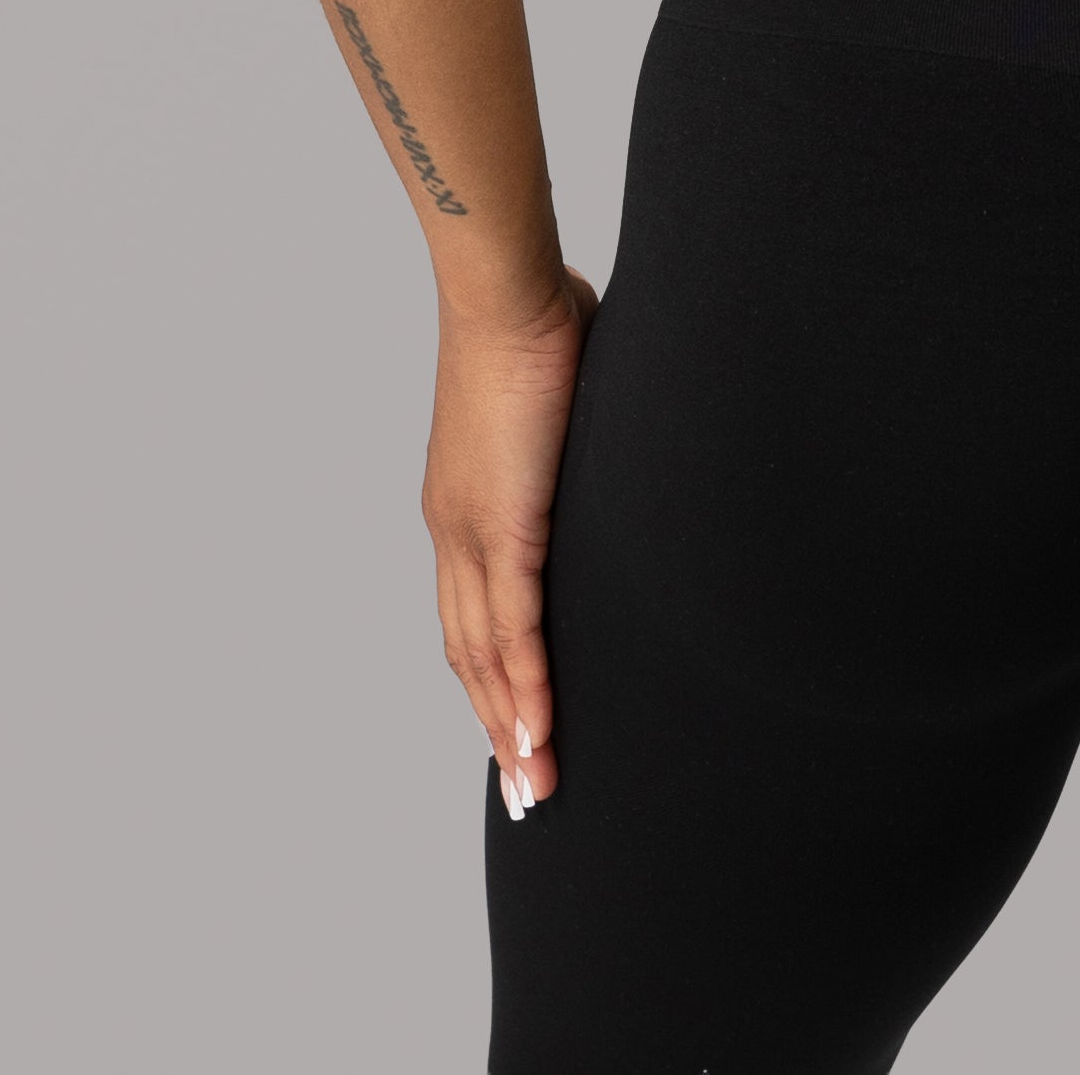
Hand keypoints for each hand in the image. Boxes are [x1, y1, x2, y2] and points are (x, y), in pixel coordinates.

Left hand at [424, 267, 597, 814]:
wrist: (510, 293)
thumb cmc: (543, 323)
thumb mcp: (566, 400)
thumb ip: (582, 432)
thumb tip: (625, 423)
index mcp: (463, 506)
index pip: (470, 614)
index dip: (488, 675)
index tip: (508, 727)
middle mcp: (454, 532)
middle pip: (468, 653)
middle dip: (495, 724)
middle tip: (524, 785)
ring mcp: (472, 534)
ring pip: (485, 656)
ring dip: (509, 725)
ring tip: (535, 780)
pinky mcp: (502, 526)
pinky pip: (513, 627)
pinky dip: (523, 686)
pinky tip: (535, 731)